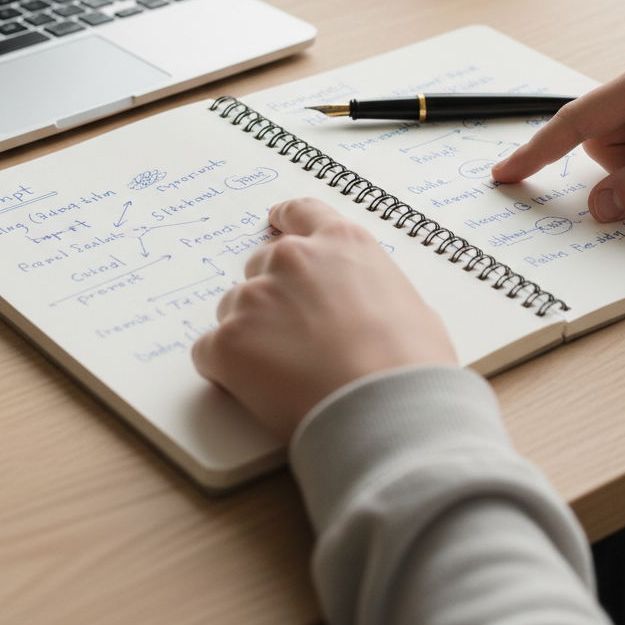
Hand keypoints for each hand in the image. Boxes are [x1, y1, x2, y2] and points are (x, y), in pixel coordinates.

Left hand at [191, 198, 456, 439]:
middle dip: (271, 296)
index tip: (275, 226)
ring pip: (233, 309)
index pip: (300, 213)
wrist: (385, 411)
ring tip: (285, 373)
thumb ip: (374, 289)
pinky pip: (210, 351)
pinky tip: (259, 391)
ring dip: (250, 334)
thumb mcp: (414, 308)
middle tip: (293, 336)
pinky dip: (227, 370)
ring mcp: (255, 296)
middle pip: (260, 265)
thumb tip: (368, 308)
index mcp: (341, 242)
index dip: (285, 222)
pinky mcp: (227, 340)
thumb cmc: (411, 368)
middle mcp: (293, 258)